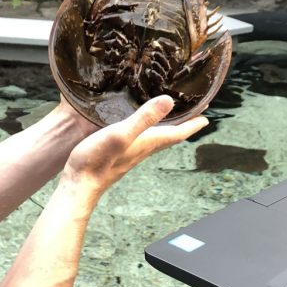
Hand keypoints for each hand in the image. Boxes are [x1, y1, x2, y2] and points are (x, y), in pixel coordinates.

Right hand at [61, 95, 206, 198]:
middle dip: (185, 124)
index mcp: (147, 142)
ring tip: (173, 117)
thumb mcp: (121, 134)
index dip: (193, 124)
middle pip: (170, 135)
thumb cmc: (97, 160)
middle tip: (197, 114)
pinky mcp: (119, 153)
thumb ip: (144, 118)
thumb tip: (169, 101)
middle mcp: (142, 148)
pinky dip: (149, 130)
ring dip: (168, 127)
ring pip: (157, 138)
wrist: (79, 184)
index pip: (177, 133)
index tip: (207, 117)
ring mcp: (131, 152)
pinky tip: (141, 127)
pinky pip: (141, 139)